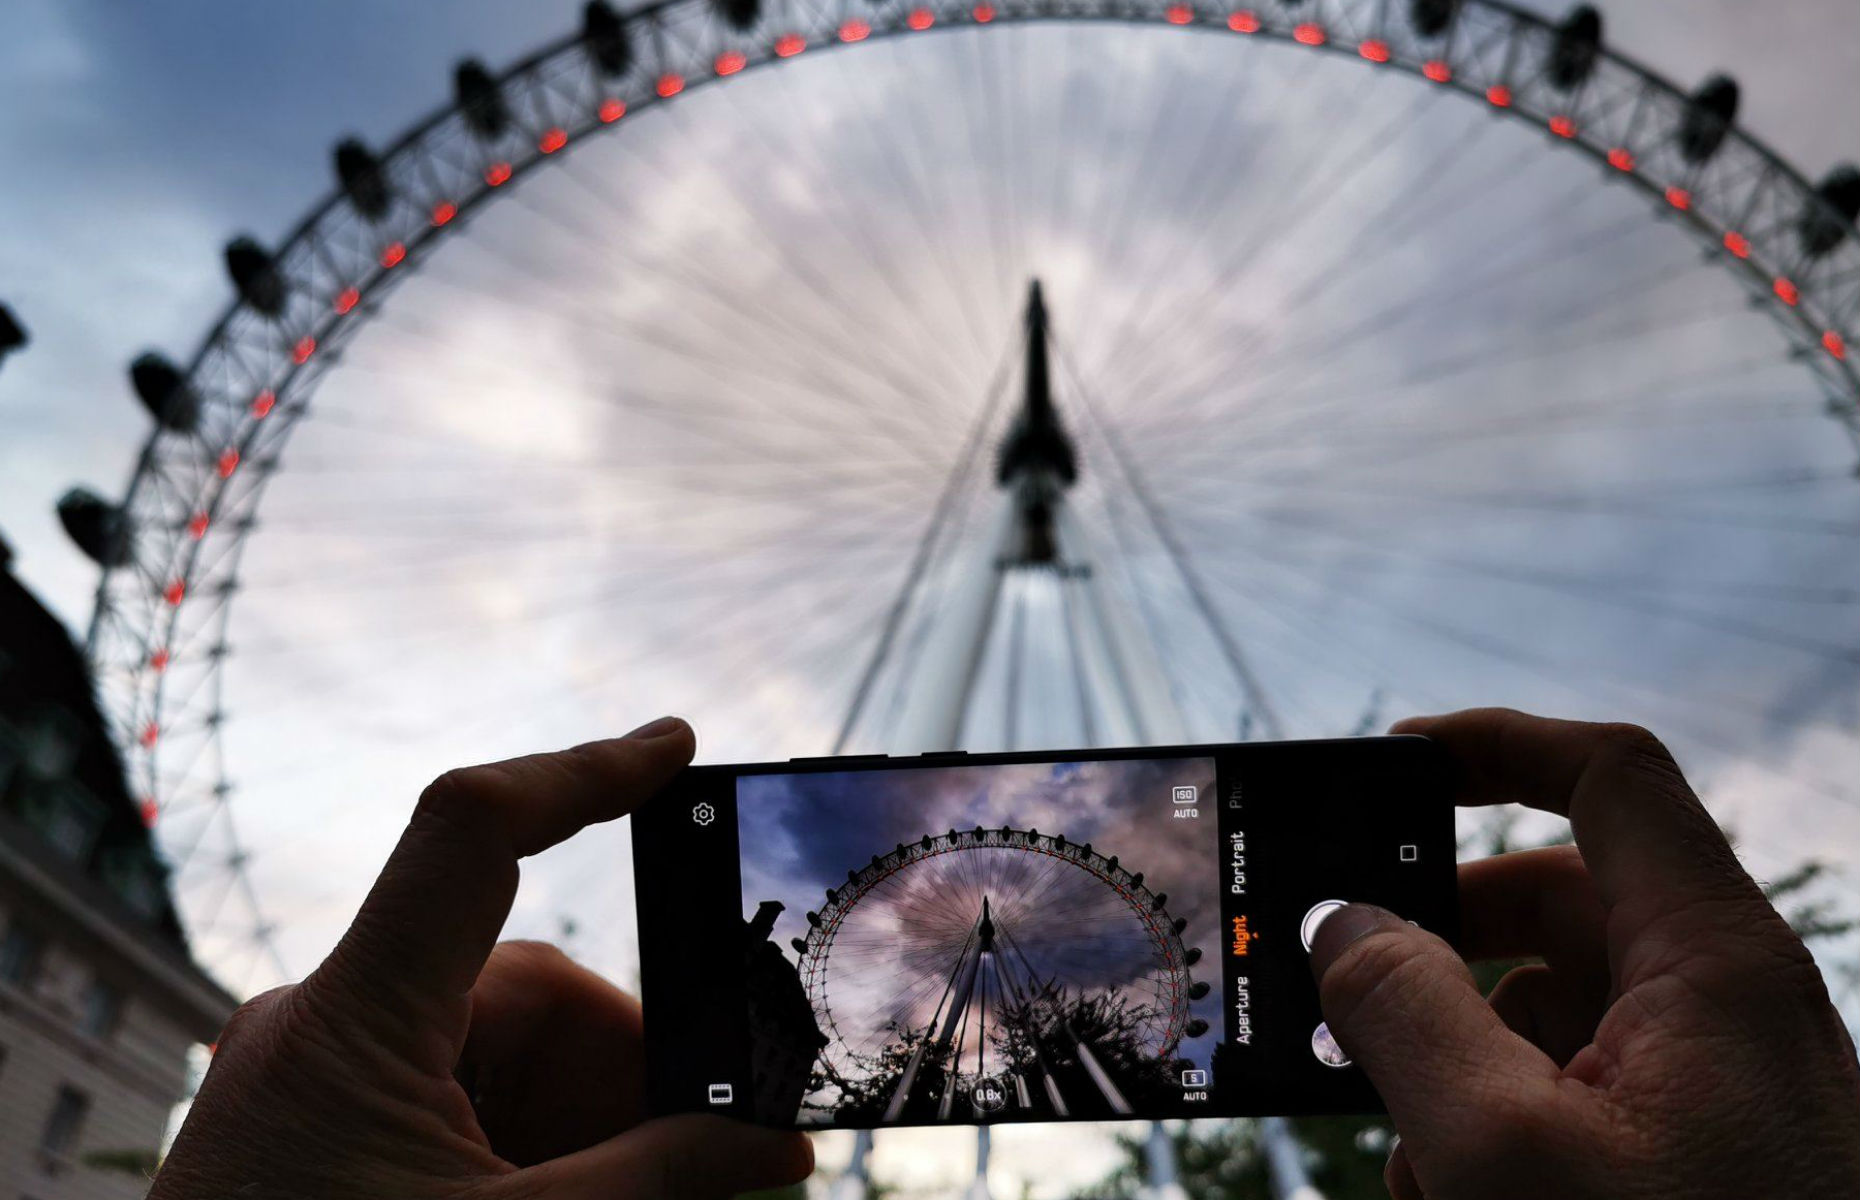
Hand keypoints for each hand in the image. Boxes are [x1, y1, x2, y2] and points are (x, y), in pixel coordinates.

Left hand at [150, 717, 812, 1199]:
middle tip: (704, 1144)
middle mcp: (324, 1023)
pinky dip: (527, 1135)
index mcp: (350, 1023)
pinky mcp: (321, 1123)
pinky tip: (562, 1191)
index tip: (675, 744)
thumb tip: (782, 1145)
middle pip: (519, 982)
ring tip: (625, 1194)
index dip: (578, 771)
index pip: (469, 832)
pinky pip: (454, 1090)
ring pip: (499, 1044)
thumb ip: (656, 1181)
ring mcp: (318, 1075)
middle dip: (623, 1065)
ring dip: (582, 1114)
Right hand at [1310, 708, 1859, 1198]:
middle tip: (1344, 990)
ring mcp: (1707, 1084)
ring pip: (1548, 1011)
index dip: (1497, 743)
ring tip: (1418, 1158)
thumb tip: (1336, 921)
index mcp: (1709, 961)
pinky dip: (1496, 1126)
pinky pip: (1571, 1092)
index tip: (1388, 759)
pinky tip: (1459, 1197)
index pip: (1606, 780)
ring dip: (1455, 1062)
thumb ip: (1404, 1013)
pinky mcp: (1689, 1152)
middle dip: (1439, 948)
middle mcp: (1718, 1004)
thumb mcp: (1508, 1149)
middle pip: (1550, 904)